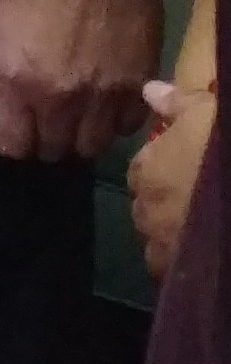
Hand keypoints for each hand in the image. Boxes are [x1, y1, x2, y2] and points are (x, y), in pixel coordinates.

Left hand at [0, 0, 161, 161]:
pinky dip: (114, 120)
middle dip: (43, 137)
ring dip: (80, 134)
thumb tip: (0, 104)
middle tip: (45, 115)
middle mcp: (60, 100)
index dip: (9, 137)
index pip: (9, 144)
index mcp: (16, 83)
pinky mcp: (138, 89)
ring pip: (91, 148)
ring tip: (76, 113)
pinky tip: (105, 102)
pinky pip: (126, 128)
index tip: (13, 125)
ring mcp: (103, 98)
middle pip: (51, 150)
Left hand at [133, 76, 216, 279]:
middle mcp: (148, 211)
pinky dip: (185, 263)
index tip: (183, 167)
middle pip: (148, 208)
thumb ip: (178, 104)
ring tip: (200, 229)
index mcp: (147, 171)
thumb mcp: (207, 114)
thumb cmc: (222, 150)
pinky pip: (176, 270)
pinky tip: (206, 254)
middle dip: (165, 205)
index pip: (141, 170)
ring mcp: (165, 246)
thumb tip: (150, 90)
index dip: (162, 168)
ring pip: (160, 242)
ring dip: (173, 236)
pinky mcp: (182, 273)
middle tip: (195, 199)